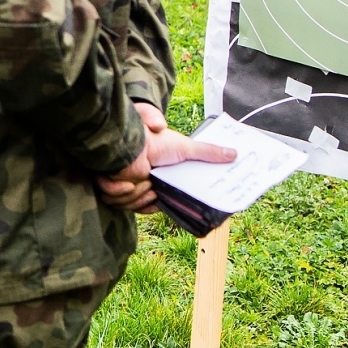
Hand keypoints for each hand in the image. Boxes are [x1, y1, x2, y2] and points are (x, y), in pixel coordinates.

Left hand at [97, 101, 237, 213]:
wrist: (132, 142)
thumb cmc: (156, 142)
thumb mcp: (186, 148)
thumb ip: (208, 152)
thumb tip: (235, 154)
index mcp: (157, 179)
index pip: (162, 202)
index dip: (162, 202)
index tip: (162, 195)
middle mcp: (141, 183)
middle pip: (147, 206)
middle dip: (148, 196)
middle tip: (151, 181)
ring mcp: (126, 185)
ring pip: (132, 205)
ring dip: (136, 191)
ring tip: (140, 176)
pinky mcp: (112, 187)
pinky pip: (119, 202)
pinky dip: (122, 190)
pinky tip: (126, 179)